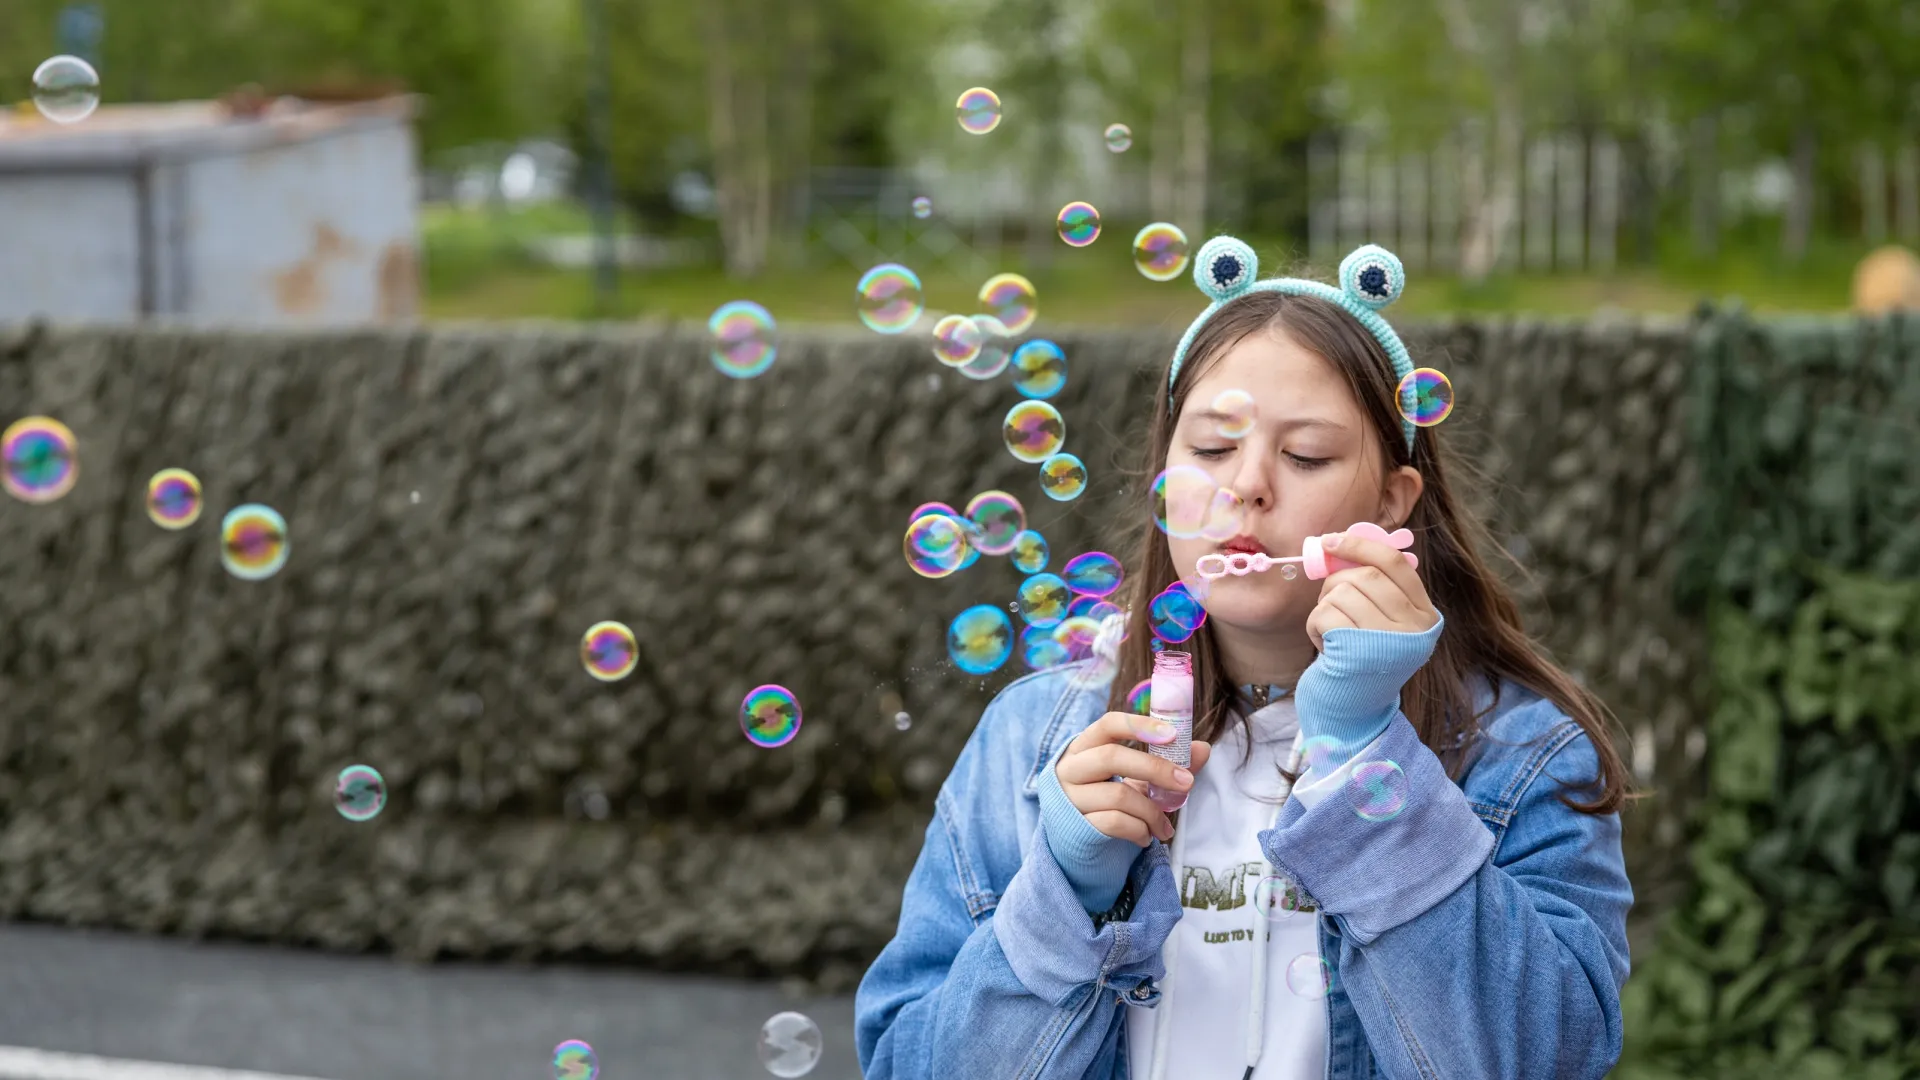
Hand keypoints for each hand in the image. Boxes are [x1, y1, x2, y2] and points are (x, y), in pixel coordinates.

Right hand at [1055, 712, 1214, 846]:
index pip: (1108, 724)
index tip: (1172, 734)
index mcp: (1085, 746)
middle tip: (1187, 783)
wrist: (1078, 839)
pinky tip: (1146, 837)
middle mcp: (1071, 768)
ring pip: (1119, 795)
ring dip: (1152, 812)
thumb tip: (1203, 749)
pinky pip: (1115, 823)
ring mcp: (1071, 798)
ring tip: (1165, 827)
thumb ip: (1167, 762)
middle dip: (1155, 769)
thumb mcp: (1135, 778)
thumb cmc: (1109, 798)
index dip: (1139, 726)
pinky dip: (1140, 830)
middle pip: (1112, 757)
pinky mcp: (1076, 825)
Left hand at [1306, 530, 1439, 651]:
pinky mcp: (1358, 655)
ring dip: (1324, 607)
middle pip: (1364, 575)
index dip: (1360, 545)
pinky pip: (1324, 614)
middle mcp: (1414, 630)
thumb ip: (1374, 586)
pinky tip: (1324, 646)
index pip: (1395, 563)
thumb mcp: (1380, 622)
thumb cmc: (1361, 658)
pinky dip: (1314, 626)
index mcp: (1425, 617)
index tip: (1332, 541)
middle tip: (1329, 602)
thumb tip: (1341, 541)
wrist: (1350, 712)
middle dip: (1335, 582)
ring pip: (1341, 592)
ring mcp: (1388, 643)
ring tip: (1331, 632)